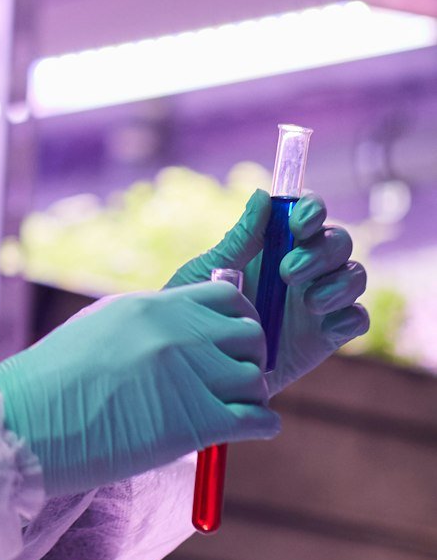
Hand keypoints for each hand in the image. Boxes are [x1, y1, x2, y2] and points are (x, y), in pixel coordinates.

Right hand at [0, 281, 276, 497]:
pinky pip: (258, 419)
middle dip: (250, 357)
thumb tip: (181, 332)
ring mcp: (189, 375)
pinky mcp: (197, 422)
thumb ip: (146, 325)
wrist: (29, 421)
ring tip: (231, 411)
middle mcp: (177, 333)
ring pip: (256, 378)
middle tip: (234, 380)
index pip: (227, 295)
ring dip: (251, 396)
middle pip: (250, 333)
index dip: (238, 319)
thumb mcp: (100, 329)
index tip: (228, 342)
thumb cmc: (53, 382)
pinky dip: (260, 427)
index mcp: (152, 306)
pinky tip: (242, 432)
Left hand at [164, 188, 369, 396]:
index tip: (297, 224)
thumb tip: (262, 194)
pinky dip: (350, 317)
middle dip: (320, 252)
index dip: (312, 209)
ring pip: (354, 275)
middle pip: (338, 241)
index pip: (308, 212)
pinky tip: (325, 325)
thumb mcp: (214, 269)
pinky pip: (358, 318)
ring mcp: (320, 299)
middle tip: (286, 273)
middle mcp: (305, 266)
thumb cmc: (201, 309)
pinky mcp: (327, 334)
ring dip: (338, 284)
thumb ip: (242, 238)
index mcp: (277, 243)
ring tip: (308, 303)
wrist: (201, 365)